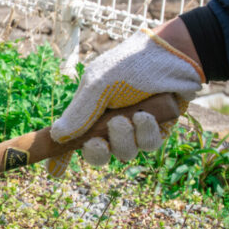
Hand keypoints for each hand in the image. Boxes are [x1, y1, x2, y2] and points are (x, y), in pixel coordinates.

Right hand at [48, 25, 204, 175]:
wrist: (173, 55)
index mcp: (88, 110)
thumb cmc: (130, 66)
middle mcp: (108, 122)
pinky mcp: (156, 131)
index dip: (62, 156)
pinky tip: (147, 115)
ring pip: (124, 153)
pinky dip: (146, 132)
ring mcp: (133, 129)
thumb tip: (56, 136)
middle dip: (97, 152)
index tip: (54, 173)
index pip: (71, 138)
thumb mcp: (98, 86)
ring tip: (130, 116)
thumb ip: (79, 113)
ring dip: (124, 138)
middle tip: (99, 142)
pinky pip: (147, 146)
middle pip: (97, 155)